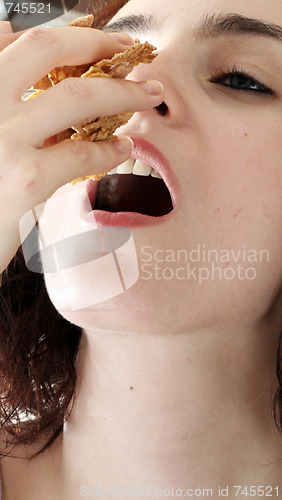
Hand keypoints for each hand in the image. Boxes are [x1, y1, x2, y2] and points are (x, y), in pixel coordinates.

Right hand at [0, 22, 163, 271]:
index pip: (16, 39)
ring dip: (122, 93)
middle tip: (128, 51)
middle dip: (97, 44)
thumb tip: (22, 48)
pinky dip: (107, 151)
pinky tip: (122, 149)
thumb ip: (0, 93)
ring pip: (76, 98)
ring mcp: (2, 138)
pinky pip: (79, 154)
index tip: (98, 37)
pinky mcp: (23, 180)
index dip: (63, 34)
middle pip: (46, 49)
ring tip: (148, 96)